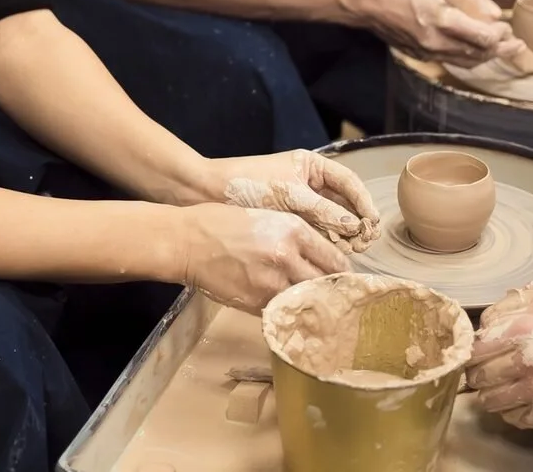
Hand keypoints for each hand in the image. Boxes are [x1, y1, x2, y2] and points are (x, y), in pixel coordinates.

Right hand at [177, 203, 348, 313]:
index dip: (343, 274)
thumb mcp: (267, 218)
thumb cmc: (223, 223)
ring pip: (306, 301)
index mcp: (293, 230)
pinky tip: (288, 314)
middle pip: (325, 284)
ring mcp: (271, 281)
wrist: (187, 241)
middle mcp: (287, 255)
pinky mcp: (255, 301)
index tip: (345, 281)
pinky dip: (286, 313)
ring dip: (311, 306)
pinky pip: (281, 311)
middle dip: (331, 293)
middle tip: (336, 300)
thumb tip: (320, 261)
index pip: (334, 259)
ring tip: (316, 311)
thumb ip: (296, 238)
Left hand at [212, 149, 380, 251]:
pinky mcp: (292, 222)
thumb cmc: (248, 183)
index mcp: (312, 166)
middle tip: (363, 241)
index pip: (349, 182)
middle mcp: (310, 183)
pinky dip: (328, 241)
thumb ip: (323, 210)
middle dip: (358, 221)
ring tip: (351, 249)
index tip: (372, 221)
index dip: (364, 201)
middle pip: (345, 203)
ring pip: (333, 219)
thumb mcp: (289, 195)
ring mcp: (302, 203)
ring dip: (345, 234)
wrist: (208, 193)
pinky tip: (333, 253)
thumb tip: (354, 227)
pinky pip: (317, 231)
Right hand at [338, 0, 532, 68]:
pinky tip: (473, 48)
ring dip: (486, 56)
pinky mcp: (419, 54)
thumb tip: (496, 17)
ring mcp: (427, 52)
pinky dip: (467, 56)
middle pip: (479, 54)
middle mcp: (437, 43)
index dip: (503, 37)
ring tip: (500, 49)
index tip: (512, 30)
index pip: (484, 38)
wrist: (370, 0)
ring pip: (465, 61)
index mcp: (445, 21)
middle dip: (501, 51)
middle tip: (518, 46)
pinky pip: (450, 60)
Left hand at [469, 304, 532, 427]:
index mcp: (523, 330)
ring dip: (495, 398)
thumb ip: (511, 318)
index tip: (475, 359)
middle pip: (479, 378)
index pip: (475, 350)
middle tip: (487, 377)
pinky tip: (523, 405)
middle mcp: (528, 360)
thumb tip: (482, 333)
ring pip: (494, 403)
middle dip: (479, 378)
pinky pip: (519, 420)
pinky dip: (515, 414)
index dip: (472, 356)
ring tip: (505, 392)